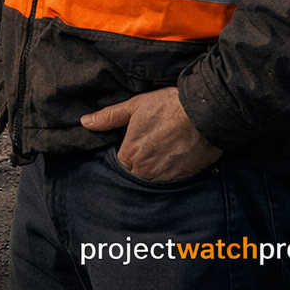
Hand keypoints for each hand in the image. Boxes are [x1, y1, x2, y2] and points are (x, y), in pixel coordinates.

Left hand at [82, 87, 221, 180]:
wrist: (204, 113)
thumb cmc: (168, 107)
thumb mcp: (134, 106)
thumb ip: (109, 117)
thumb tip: (85, 122)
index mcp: (131, 154)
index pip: (121, 163)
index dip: (128, 154)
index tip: (137, 145)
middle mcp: (146, 170)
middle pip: (137, 175)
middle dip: (141, 165)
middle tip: (152, 150)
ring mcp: (166, 177)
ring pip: (154, 181)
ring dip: (157, 172)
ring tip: (165, 156)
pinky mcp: (185, 178)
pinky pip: (173, 183)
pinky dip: (173, 174)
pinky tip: (177, 161)